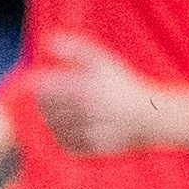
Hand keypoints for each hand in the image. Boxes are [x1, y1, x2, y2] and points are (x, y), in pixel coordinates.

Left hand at [32, 35, 188, 157]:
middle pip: (44, 107)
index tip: (41, 81)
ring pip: (52, 124)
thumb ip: (74, 48)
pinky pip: (62, 141)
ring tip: (70, 109)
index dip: (37, 84)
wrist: (151, 116)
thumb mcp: (101, 60)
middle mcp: (86, 111)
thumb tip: (45, 40)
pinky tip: (78, 125)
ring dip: (54, 117)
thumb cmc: (122, 83)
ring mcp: (87, 131)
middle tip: (56, 95)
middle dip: (45, 100)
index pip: (42, 88)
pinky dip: (65, 134)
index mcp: (86, 87)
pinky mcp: (88, 148)